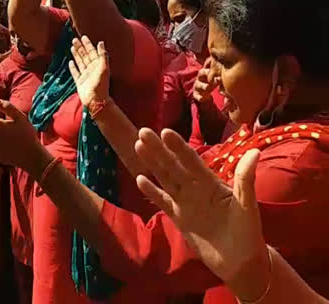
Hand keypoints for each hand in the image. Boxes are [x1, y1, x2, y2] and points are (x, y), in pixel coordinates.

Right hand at [68, 36, 109, 108]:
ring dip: (76, 54)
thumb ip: (102, 55)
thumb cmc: (101, 84)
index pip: (92, 52)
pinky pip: (75, 73)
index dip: (88, 44)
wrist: (95, 100)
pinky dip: (73, 67)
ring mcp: (85, 75)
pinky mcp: (80, 82)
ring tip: (72, 47)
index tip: (83, 37)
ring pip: (80, 62)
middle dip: (80, 47)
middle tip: (75, 39)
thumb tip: (101, 42)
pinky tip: (70, 62)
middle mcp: (91, 69)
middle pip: (85, 55)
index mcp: (97, 65)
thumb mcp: (104, 68)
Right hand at [134, 128, 267, 296]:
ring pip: (165, 178)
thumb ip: (245, 179)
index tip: (165, 132)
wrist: (240, 262)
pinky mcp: (178, 217)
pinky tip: (140, 179)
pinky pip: (162, 201)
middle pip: (172, 165)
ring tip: (138, 146)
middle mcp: (195, 188)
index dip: (178, 147)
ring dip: (152, 163)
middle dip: (158, 149)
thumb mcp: (247, 204)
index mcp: (211, 182)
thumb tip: (254, 152)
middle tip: (143, 131)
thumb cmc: (248, 232)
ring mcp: (185, 202)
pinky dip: (151, 191)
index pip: (191, 160)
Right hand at [193, 57, 218, 103]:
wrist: (206, 95)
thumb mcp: (218, 76)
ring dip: (203, 86)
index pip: (208, 66)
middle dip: (207, 73)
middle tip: (215, 76)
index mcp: (207, 72)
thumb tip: (233, 62)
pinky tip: (204, 98)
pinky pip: (196, 95)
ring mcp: (198, 86)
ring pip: (198, 84)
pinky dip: (200, 97)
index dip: (212, 66)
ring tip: (208, 87)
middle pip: (201, 72)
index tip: (220, 69)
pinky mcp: (196, 94)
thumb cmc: (214, 83)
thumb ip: (222, 72)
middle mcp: (201, 78)